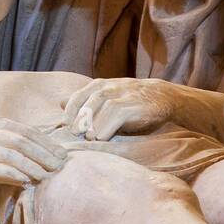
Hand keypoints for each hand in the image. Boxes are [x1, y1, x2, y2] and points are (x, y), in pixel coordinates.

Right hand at [0, 119, 68, 189]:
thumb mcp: (0, 141)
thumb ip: (21, 144)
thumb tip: (54, 153)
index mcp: (1, 125)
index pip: (30, 132)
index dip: (48, 144)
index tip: (63, 156)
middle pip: (23, 143)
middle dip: (43, 155)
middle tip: (58, 168)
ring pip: (10, 155)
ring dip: (30, 166)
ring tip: (45, 177)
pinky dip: (11, 174)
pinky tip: (24, 181)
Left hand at [61, 78, 175, 140]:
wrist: (163, 97)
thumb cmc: (131, 102)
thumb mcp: (107, 99)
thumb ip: (85, 102)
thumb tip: (60, 103)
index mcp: (98, 86)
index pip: (77, 97)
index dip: (69, 112)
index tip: (65, 127)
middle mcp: (107, 87)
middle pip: (86, 102)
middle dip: (78, 119)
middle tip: (73, 134)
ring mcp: (120, 94)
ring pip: (99, 106)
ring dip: (91, 123)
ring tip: (88, 138)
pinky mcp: (132, 104)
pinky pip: (115, 114)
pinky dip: (106, 126)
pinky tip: (102, 137)